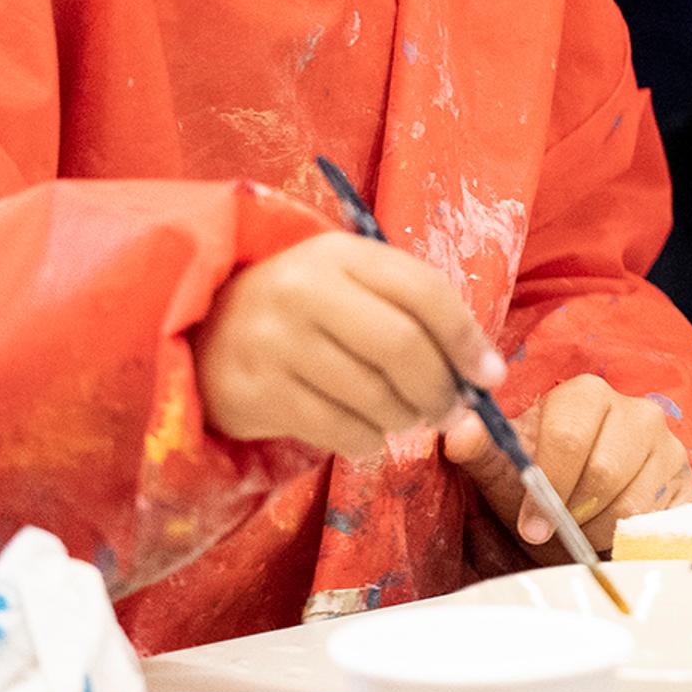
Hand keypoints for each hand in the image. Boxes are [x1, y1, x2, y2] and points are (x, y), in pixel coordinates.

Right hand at [194, 232, 500, 461]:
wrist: (202, 327)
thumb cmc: (303, 307)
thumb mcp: (350, 282)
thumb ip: (411, 310)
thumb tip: (482, 372)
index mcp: (339, 252)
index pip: (423, 291)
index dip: (466, 338)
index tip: (490, 375)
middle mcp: (302, 290)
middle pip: (401, 346)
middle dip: (440, 388)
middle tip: (451, 411)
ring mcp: (271, 342)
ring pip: (371, 394)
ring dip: (405, 417)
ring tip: (409, 418)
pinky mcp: (251, 392)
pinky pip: (335, 428)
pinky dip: (368, 439)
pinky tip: (370, 434)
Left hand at [449, 375, 691, 552]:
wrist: (593, 516)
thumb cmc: (545, 489)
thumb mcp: (506, 475)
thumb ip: (482, 451)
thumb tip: (457, 430)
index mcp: (586, 396)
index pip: (569, 435)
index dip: (547, 485)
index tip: (530, 527)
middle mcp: (637, 411)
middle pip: (603, 471)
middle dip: (573, 514)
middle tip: (558, 534)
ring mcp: (670, 446)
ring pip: (633, 501)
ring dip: (600, 531)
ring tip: (584, 533)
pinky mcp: (691, 483)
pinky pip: (662, 520)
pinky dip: (631, 540)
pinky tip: (614, 536)